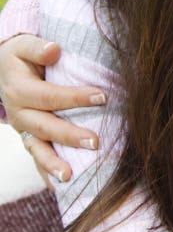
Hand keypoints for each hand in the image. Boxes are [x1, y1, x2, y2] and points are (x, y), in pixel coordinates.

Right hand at [0, 34, 105, 184]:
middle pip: (45, 127)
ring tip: (69, 176)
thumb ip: (37, 47)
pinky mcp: (28, 138)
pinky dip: (46, 172)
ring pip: (37, 149)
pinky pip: (36, 157)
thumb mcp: (23, 45)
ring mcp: (23, 129)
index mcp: (19, 89)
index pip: (49, 96)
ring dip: (53, 163)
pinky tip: (60, 186)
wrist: (3, 70)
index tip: (103, 96)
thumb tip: (54, 50)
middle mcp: (19, 113)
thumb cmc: (21, 56)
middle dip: (70, 136)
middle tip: (95, 142)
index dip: (75, 97)